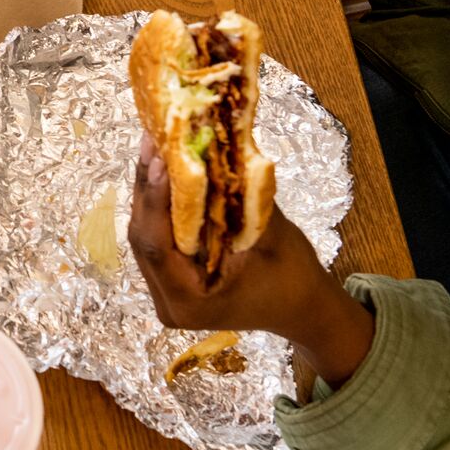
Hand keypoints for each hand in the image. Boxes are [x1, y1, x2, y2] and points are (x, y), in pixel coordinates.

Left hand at [129, 134, 374, 386]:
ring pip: (146, 234)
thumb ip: (238, 198)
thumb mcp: (271, 235)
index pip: (156, 246)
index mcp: (190, 302)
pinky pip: (158, 237)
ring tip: (155, 145)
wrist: (305, 310)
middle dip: (148, 186)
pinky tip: (164, 171)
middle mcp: (167, 301)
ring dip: (150, 191)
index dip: (153, 199)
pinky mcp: (170, 278)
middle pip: (144, 237)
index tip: (159, 157)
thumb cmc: (294, 277)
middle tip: (153, 140)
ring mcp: (164, 292)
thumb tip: (213, 150)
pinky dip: (160, 205)